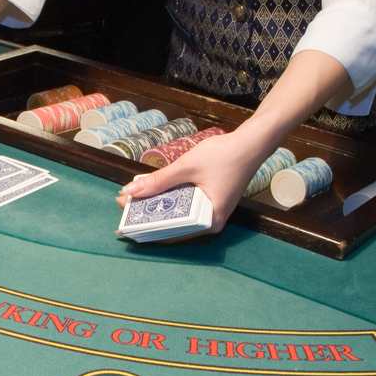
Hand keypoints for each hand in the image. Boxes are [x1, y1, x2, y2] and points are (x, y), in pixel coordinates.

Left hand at [115, 131, 272, 238]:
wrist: (252, 143)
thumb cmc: (224, 156)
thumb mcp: (186, 167)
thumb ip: (158, 180)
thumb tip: (129, 192)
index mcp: (208, 221)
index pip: (170, 232)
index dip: (145, 227)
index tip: (123, 223)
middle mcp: (210, 223)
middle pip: (172, 225)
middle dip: (147, 215)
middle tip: (124, 206)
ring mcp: (211, 213)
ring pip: (177, 214)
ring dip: (156, 206)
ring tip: (133, 199)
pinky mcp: (210, 202)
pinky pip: (184, 205)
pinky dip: (168, 199)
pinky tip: (152, 191)